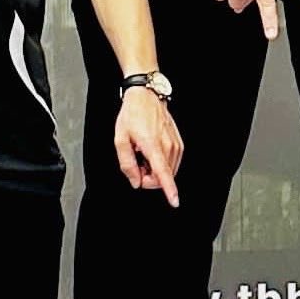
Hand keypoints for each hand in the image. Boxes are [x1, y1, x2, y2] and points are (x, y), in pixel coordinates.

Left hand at [115, 88, 182, 206]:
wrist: (146, 97)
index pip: (162, 173)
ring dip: (155, 171)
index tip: (174, 201)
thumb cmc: (132, 115)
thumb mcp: (120, 139)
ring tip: (144, 155)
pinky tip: (152, 153)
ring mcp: (175, 144)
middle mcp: (167, 145)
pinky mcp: (179, 143)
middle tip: (137, 165)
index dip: (169, 189)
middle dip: (149, 178)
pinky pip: (172, 163)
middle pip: (162, 177)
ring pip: (168, 172)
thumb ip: (127, 163)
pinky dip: (161, 164)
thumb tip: (135, 181)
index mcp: (152, 145)